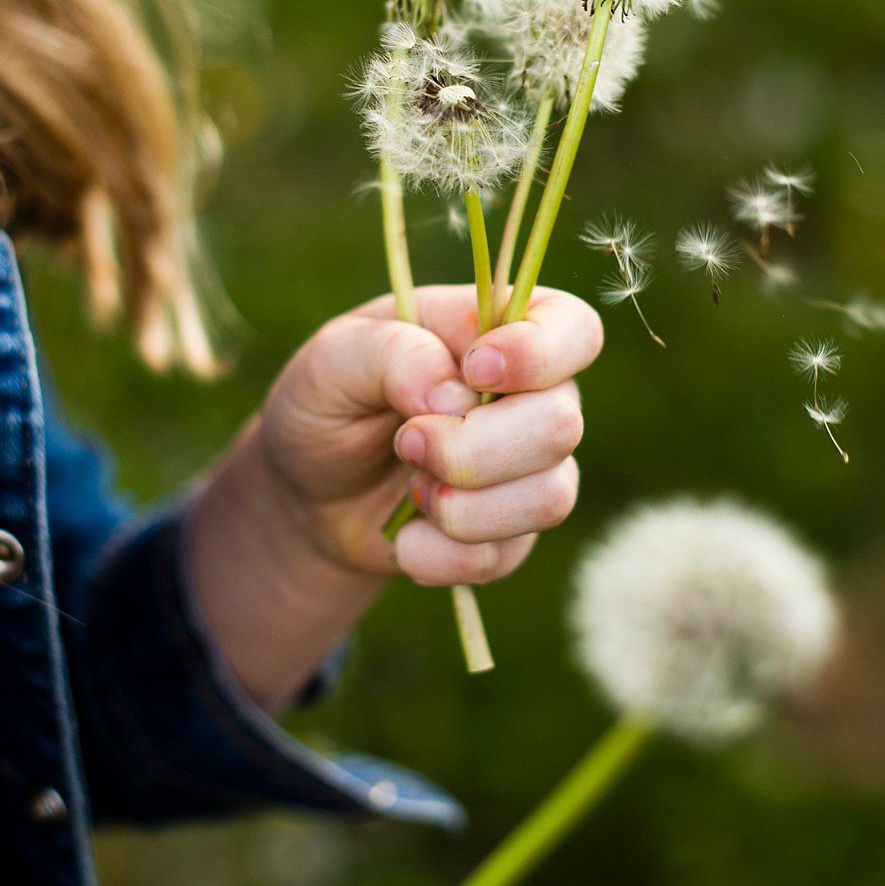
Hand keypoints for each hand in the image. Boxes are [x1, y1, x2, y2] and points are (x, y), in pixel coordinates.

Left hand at [256, 284, 602, 586]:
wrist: (310, 492)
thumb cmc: (329, 401)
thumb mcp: (332, 359)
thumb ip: (391, 354)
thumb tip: (455, 395)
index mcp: (498, 331)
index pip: (574, 329)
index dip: (540, 354)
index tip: (474, 370)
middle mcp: (533, 397)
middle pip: (561, 424)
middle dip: (472, 448)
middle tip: (405, 443)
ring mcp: (531, 469)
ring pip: (549, 497)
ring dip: (459, 506)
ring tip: (409, 489)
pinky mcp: (513, 534)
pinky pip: (503, 555)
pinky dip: (438, 553)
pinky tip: (405, 535)